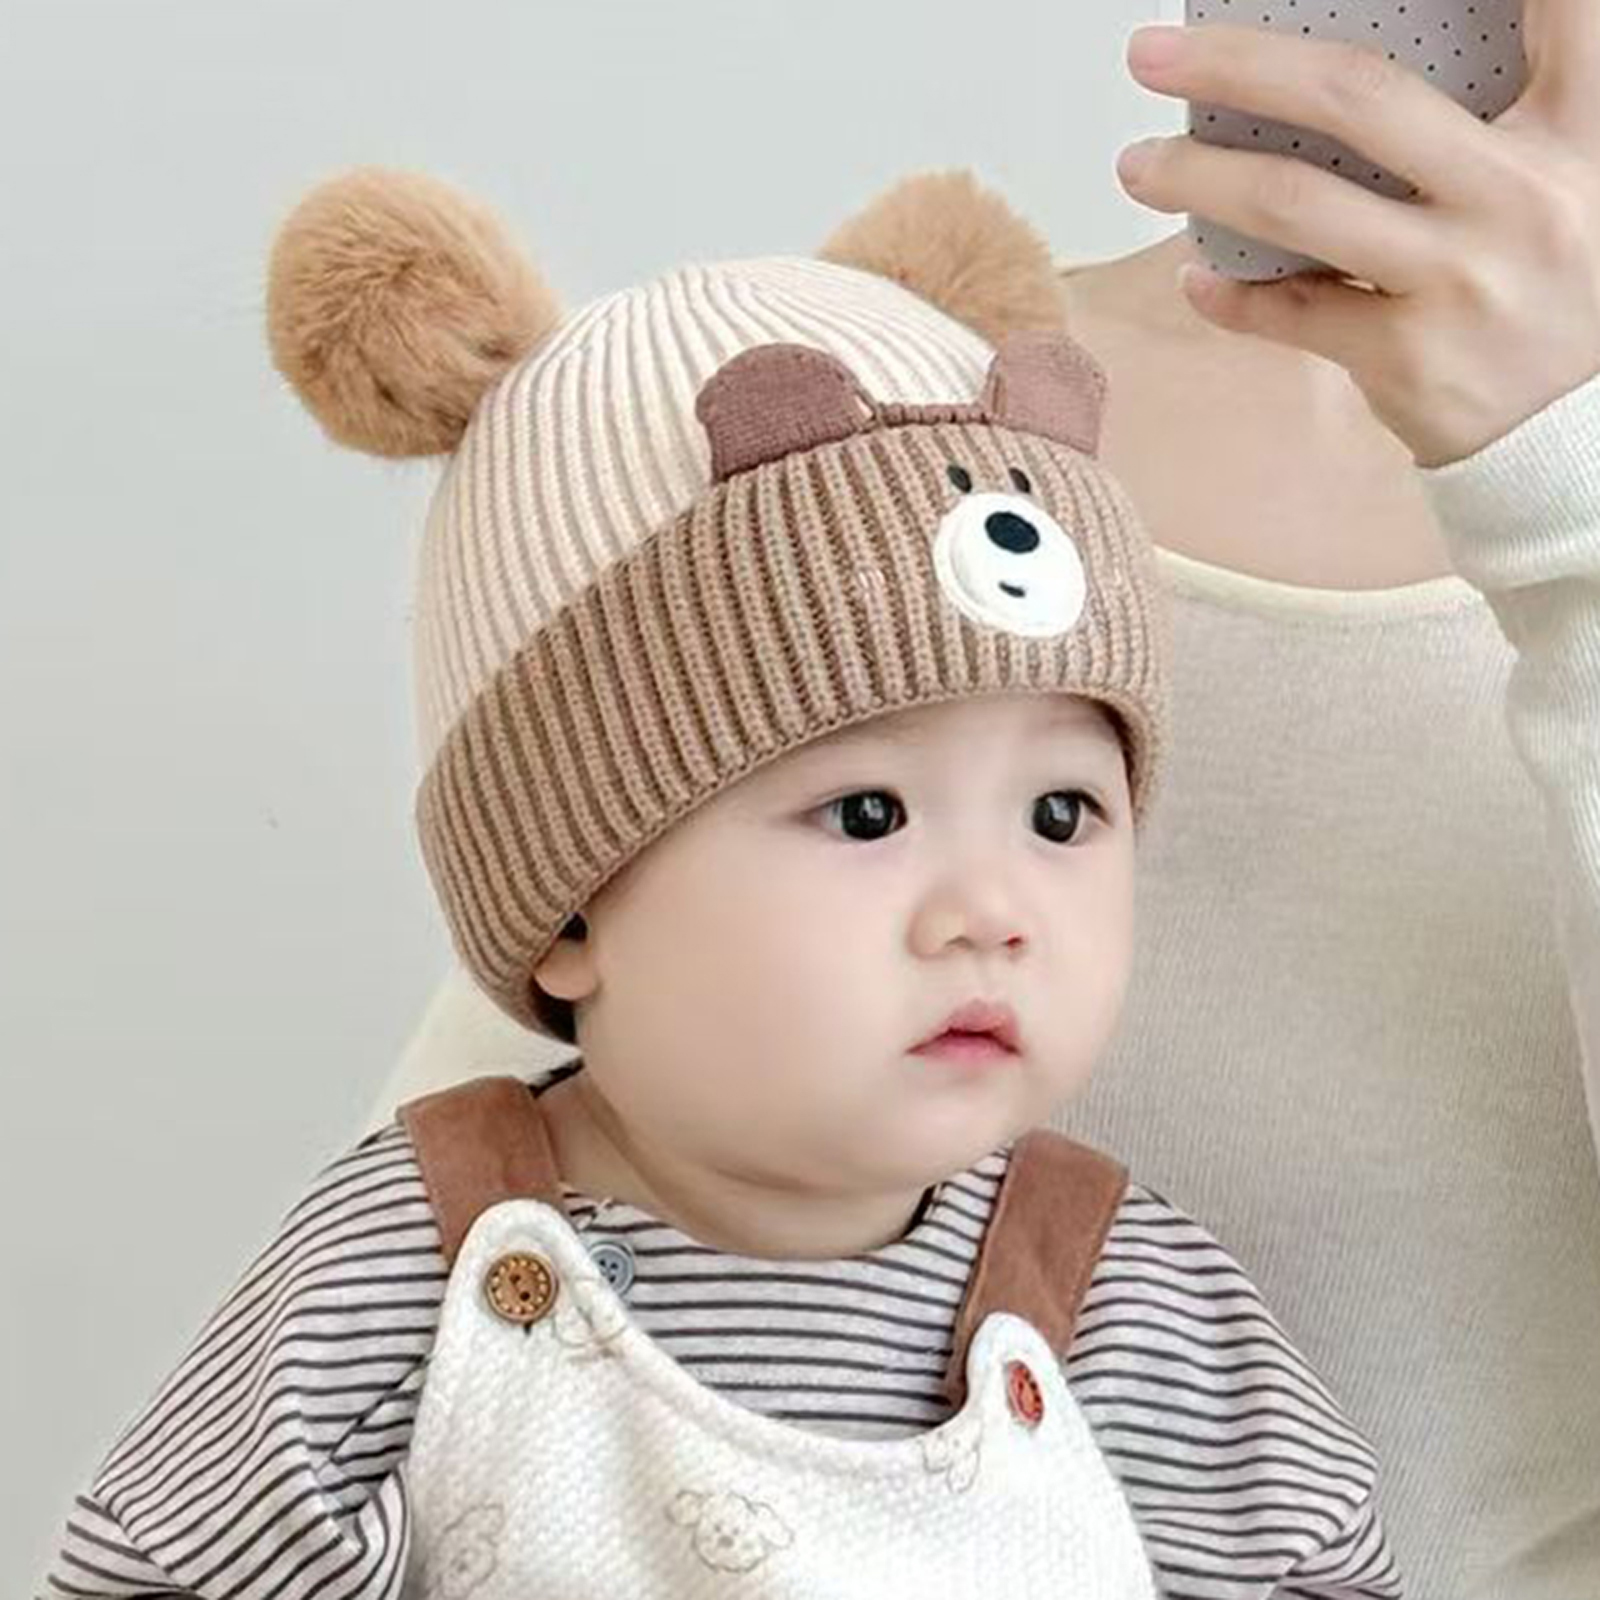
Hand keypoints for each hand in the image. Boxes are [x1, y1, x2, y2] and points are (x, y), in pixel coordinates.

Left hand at [1115, 2, 1599, 467]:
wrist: (1582, 435)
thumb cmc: (1560, 289)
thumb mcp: (1571, 183)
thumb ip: (1503, 123)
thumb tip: (1345, 81)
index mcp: (1576, 132)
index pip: (1559, 11)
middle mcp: (1519, 195)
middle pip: (1356, 97)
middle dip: (1238, 63)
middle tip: (1150, 55)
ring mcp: (1458, 280)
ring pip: (1296, 206)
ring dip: (1197, 179)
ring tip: (1138, 165)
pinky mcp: (1409, 358)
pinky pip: (1291, 314)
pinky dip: (1230, 297)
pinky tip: (1197, 278)